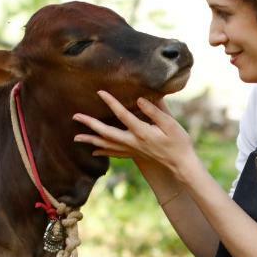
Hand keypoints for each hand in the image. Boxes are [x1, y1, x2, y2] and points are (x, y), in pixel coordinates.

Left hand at [73, 91, 197, 177]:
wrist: (181, 164)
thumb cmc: (179, 142)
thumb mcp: (171, 124)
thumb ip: (156, 111)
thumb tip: (141, 99)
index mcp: (141, 132)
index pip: (122, 114)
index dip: (111, 102)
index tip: (100, 92)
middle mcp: (133, 142)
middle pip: (106, 133)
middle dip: (90, 124)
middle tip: (75, 117)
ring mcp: (132, 150)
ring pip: (106, 145)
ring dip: (90, 141)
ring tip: (75, 138)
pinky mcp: (134, 154)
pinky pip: (114, 153)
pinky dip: (102, 152)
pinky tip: (93, 151)